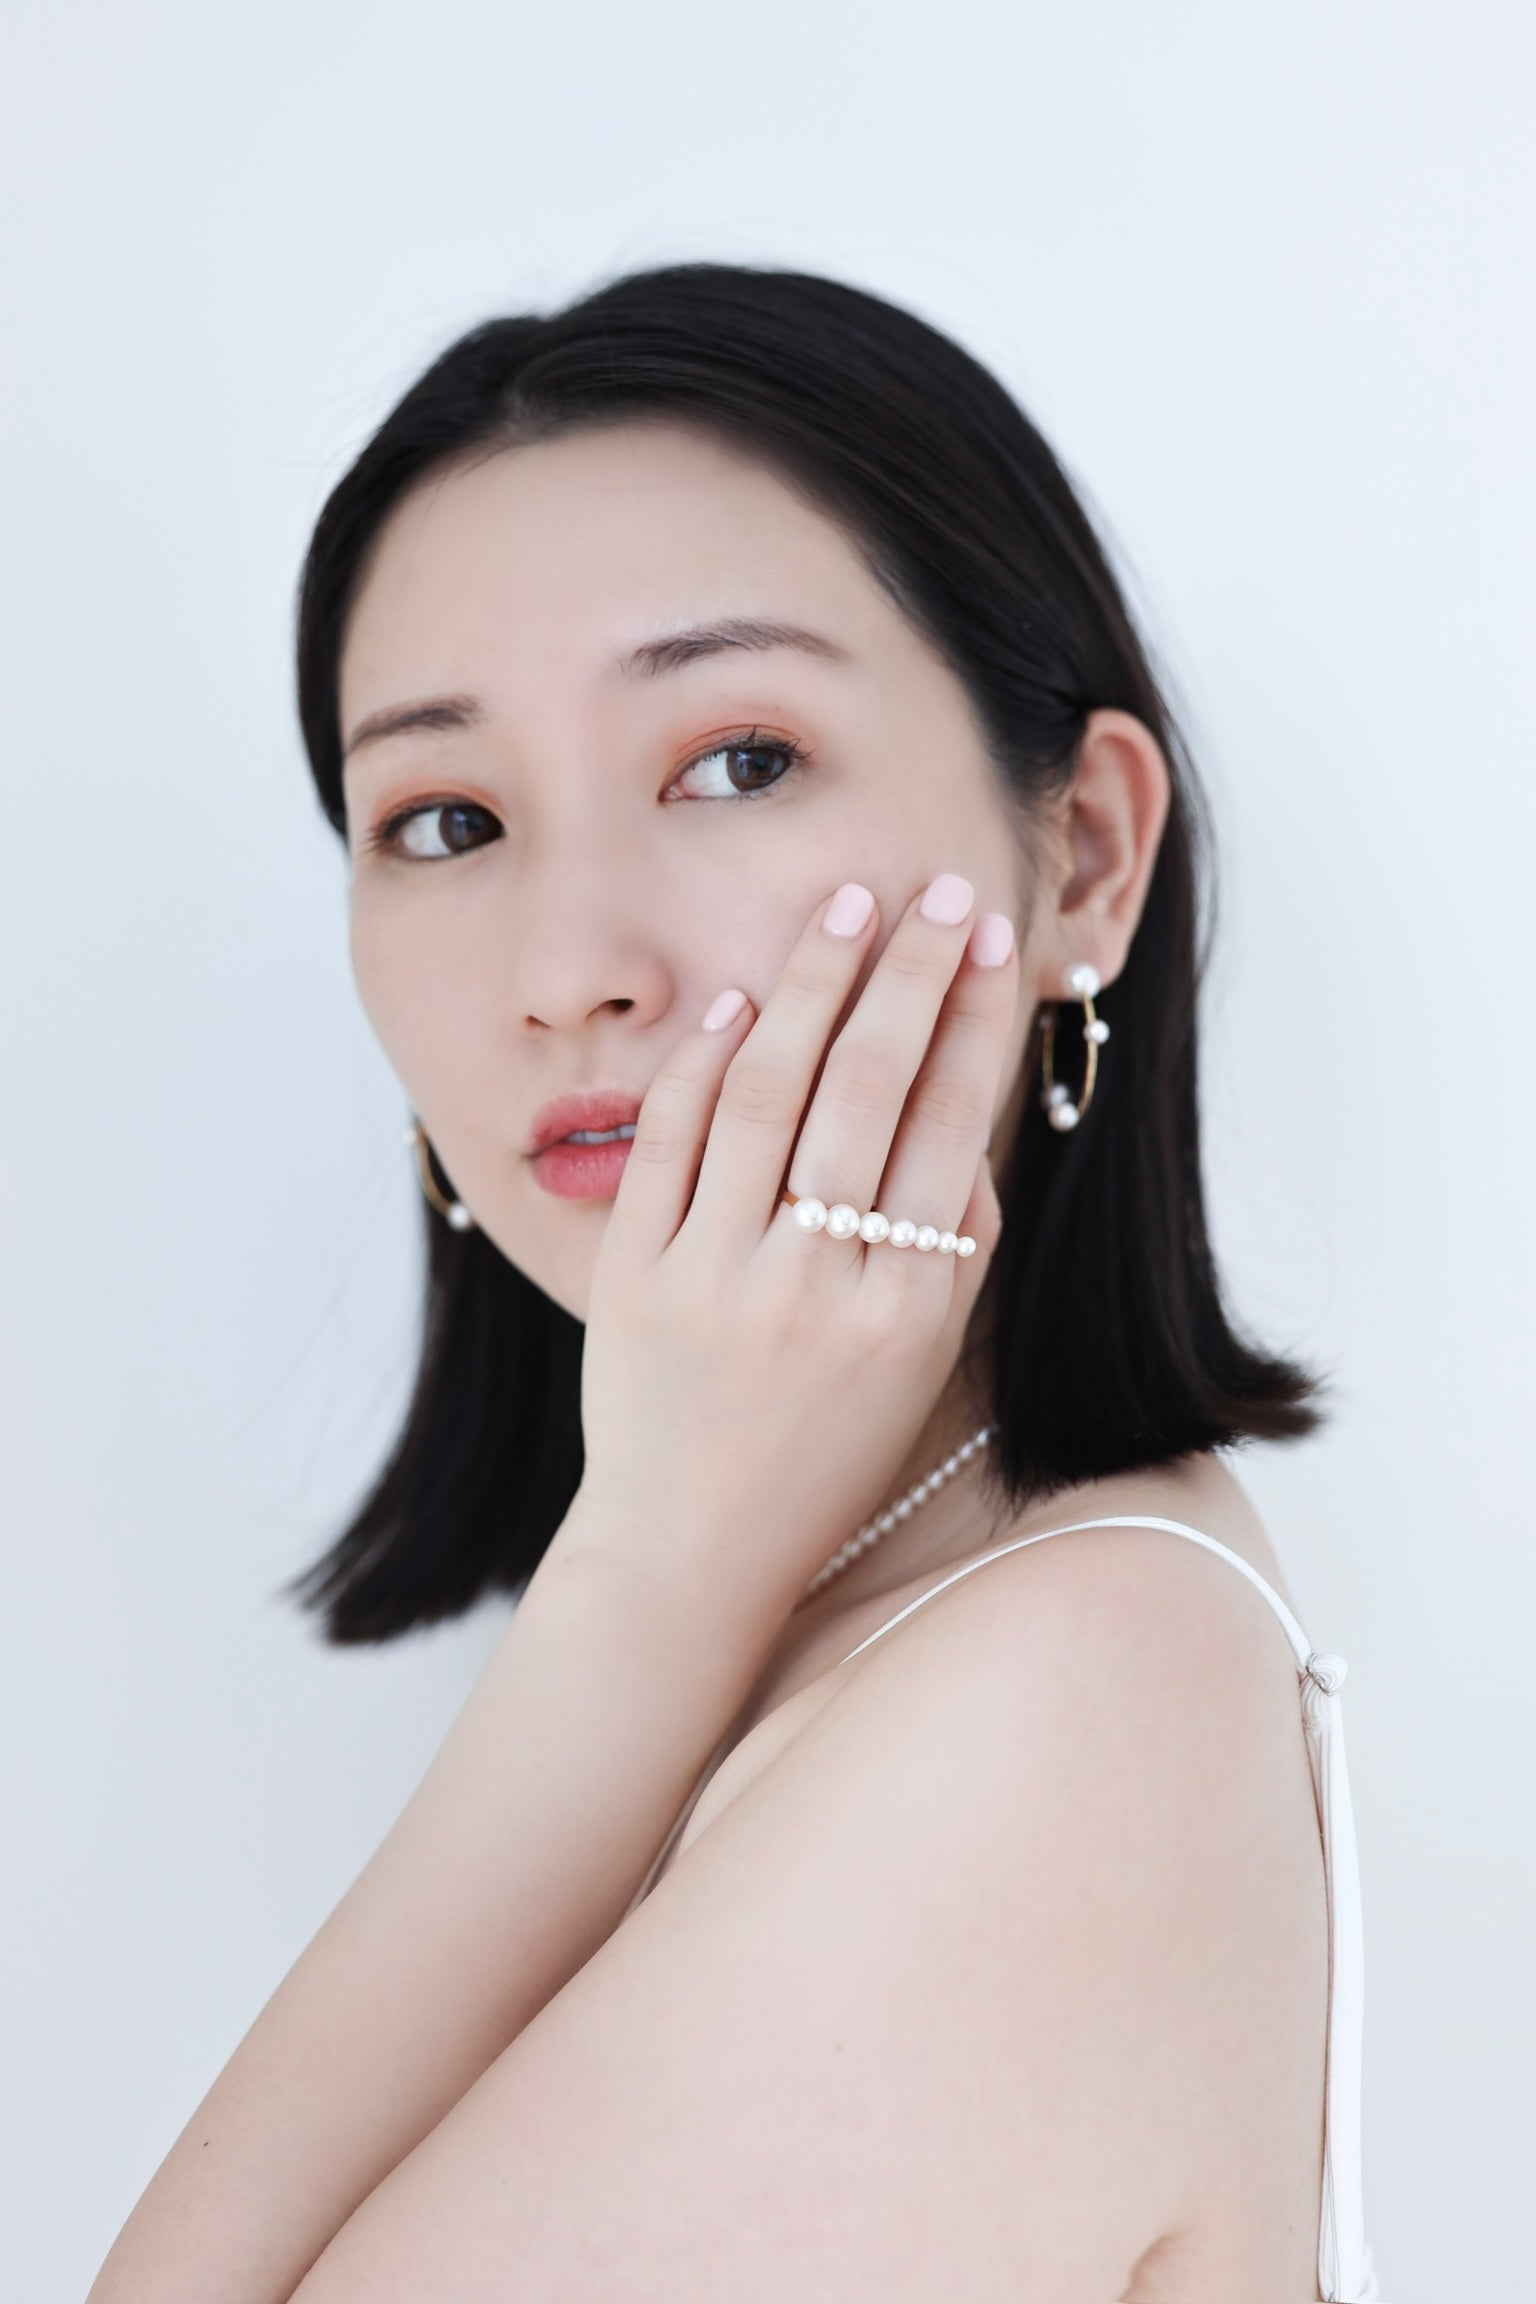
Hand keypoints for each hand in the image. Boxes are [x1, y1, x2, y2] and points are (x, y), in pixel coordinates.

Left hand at [569, 873, 1019, 1625]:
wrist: (691, 1546)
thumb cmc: (822, 1449)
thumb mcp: (919, 1363)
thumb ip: (954, 1247)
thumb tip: (963, 1122)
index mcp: (906, 1309)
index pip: (948, 1124)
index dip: (974, 1019)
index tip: (990, 937)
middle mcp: (817, 1287)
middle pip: (867, 1089)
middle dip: (910, 973)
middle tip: (936, 893)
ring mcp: (719, 1277)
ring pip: (769, 1094)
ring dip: (812, 985)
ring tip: (845, 907)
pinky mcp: (635, 1277)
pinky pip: (672, 1142)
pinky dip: (705, 1062)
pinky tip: (738, 999)